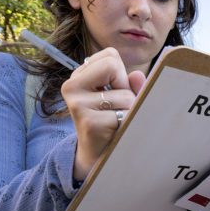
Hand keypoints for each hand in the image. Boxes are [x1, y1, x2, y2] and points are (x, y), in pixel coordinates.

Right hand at [61, 47, 146, 180]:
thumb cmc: (110, 121)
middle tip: (116, 107)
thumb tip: (138, 75)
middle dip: (125, 88)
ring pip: (125, 95)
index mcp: (78, 77)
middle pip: (113, 65)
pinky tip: (115, 131)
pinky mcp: (89, 122)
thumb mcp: (119, 97)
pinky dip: (128, 123)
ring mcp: (78, 104)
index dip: (121, 73)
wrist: (97, 155)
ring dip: (129, 110)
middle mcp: (71, 87)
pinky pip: (125, 114)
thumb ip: (130, 84)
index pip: (110, 55)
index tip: (114, 91)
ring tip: (115, 121)